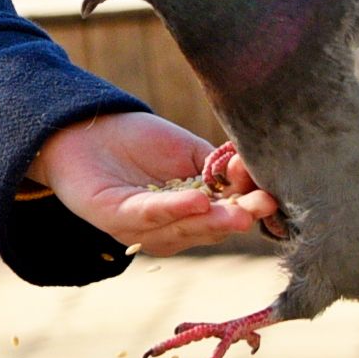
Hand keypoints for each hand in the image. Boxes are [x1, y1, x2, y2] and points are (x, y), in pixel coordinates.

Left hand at [29, 110, 280, 258]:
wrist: (85, 129)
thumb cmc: (138, 142)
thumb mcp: (189, 153)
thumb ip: (219, 167)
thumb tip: (258, 172)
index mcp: (191, 215)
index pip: (225, 215)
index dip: (249, 205)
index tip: (272, 193)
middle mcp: (169, 228)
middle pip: (208, 228)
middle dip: (237, 217)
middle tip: (265, 206)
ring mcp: (141, 228)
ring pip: (182, 228)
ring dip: (212, 220)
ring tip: (239, 210)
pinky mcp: (113, 217)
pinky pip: (147, 215)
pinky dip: (173, 210)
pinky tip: (196, 199)